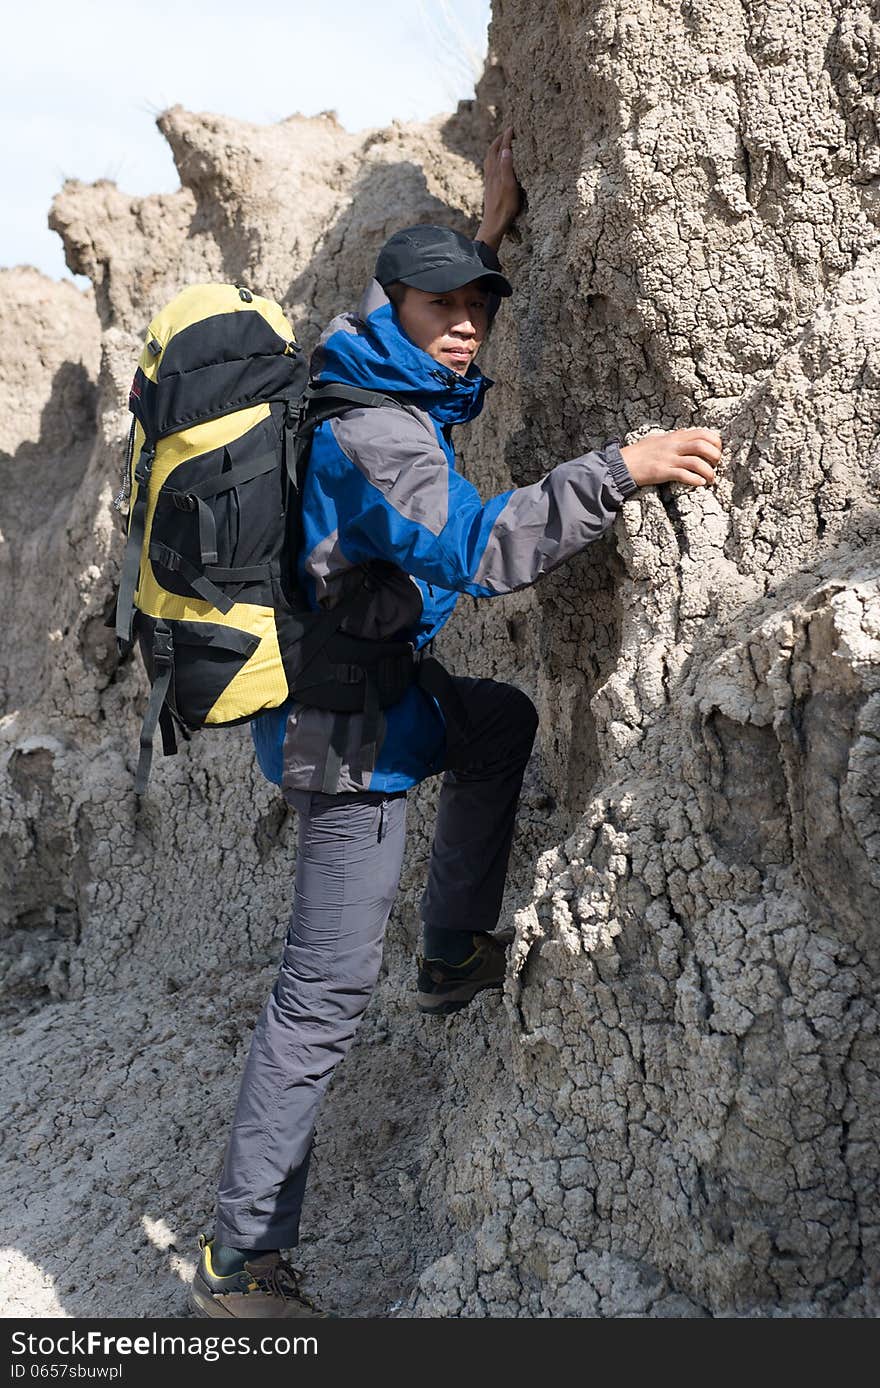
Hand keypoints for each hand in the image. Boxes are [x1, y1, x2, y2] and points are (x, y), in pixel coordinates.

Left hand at [476, 127, 521, 251]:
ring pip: (489, 159)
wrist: (493, 224)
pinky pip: (489, 168)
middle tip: (506, 132)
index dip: (507, 137)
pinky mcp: (489, 188)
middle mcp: (491, 174)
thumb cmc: (504, 207)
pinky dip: (493, 159)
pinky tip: (495, 164)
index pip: (502, 149)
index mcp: (496, 171)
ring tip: (500, 143)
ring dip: (495, 148)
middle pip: (492, 151)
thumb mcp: (509, 186)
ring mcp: (489, 181)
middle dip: (499, 140)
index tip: (512, 127)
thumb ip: (507, 168)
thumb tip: (506, 149)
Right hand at [621, 428, 721, 488]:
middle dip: (715, 455)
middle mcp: (673, 446)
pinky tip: (699, 483)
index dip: (715, 442)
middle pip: (703, 445)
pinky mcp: (661, 472)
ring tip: (711, 479)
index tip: (717, 451)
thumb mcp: (658, 439)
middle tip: (716, 465)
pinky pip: (683, 475)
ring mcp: (668, 459)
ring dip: (708, 471)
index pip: (702, 433)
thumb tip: (685, 433)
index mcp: (674, 437)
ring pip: (696, 461)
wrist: (622, 464)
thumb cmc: (639, 453)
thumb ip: (673, 437)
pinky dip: (695, 480)